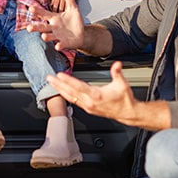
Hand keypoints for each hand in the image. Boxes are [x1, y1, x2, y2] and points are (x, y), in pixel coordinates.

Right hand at [27, 0, 83, 50]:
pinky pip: (61, 44)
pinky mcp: (64, 43)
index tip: (31, 8)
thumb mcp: (73, 8)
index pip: (44, 14)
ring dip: (46, 36)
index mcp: (54, 18)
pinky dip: (59, 45)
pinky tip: (58, 46)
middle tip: (29, 28)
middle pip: (42, 27)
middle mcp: (53, 27)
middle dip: (35, 27)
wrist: (81, 34)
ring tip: (43, 36)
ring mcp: (58, 36)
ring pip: (50, 36)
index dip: (37, 11)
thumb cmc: (74, 21)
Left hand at [48, 61, 170, 130]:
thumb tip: (117, 64)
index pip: (78, 86)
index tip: (59, 75)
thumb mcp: (122, 84)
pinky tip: (61, 91)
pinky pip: (74, 101)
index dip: (68, 80)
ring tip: (52, 83)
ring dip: (60, 90)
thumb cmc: (125, 99)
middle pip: (70, 92)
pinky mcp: (88, 108)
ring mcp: (88, 106)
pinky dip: (66, 95)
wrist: (128, 113)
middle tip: (49, 78)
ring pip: (70, 97)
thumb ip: (117, 73)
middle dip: (58, 84)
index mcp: (96, 95)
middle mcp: (89, 102)